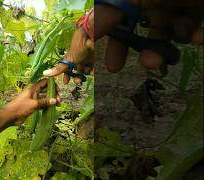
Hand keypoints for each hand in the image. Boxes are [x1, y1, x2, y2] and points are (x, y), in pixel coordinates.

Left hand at [3, 79, 60, 124]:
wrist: (10, 116)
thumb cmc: (20, 107)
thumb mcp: (33, 104)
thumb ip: (44, 102)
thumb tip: (55, 100)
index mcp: (33, 88)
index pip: (45, 82)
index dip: (53, 85)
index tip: (58, 91)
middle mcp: (34, 92)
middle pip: (46, 90)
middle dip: (54, 93)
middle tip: (59, 101)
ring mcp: (34, 99)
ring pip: (45, 97)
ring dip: (51, 100)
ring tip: (58, 105)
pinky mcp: (33, 105)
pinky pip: (43, 103)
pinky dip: (47, 105)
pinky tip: (52, 108)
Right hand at [43, 11, 94, 85]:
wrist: (90, 37)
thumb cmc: (78, 47)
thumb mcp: (68, 60)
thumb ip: (58, 68)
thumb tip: (45, 73)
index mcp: (69, 59)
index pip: (66, 70)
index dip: (66, 76)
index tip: (66, 82)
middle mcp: (76, 60)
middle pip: (75, 71)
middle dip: (76, 78)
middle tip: (78, 82)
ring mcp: (84, 59)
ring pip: (83, 70)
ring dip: (84, 73)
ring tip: (86, 72)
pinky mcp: (92, 58)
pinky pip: (91, 67)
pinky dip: (91, 70)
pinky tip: (91, 71)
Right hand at [44, 0, 203, 84]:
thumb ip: (115, 8)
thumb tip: (91, 28)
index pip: (122, 19)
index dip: (115, 43)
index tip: (112, 67)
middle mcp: (162, 0)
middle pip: (147, 31)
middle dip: (149, 49)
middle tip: (150, 64)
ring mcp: (185, 8)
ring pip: (173, 35)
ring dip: (177, 40)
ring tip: (190, 35)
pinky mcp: (203, 16)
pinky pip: (195, 33)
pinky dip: (197, 36)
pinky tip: (202, 34)